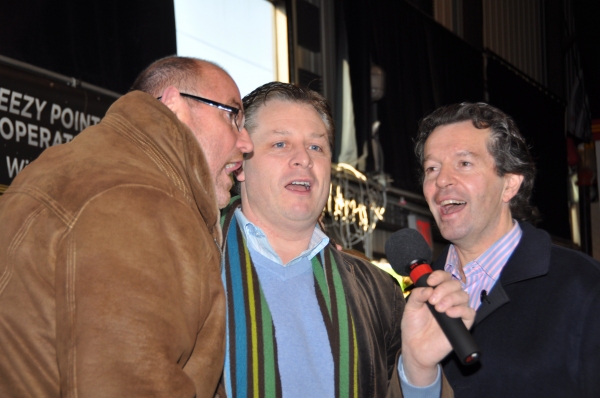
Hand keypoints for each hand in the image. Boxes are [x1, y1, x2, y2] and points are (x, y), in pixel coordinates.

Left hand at [400, 271, 474, 385]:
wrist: (415, 348)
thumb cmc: (413, 327)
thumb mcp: (410, 308)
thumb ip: (417, 296)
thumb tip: (428, 288)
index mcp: (436, 293)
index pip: (444, 277)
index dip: (439, 276)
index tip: (430, 282)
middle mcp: (448, 299)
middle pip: (455, 284)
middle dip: (444, 288)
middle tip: (433, 301)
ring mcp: (456, 311)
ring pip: (463, 296)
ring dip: (451, 298)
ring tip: (439, 309)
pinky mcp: (463, 324)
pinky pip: (470, 312)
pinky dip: (461, 310)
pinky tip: (449, 313)